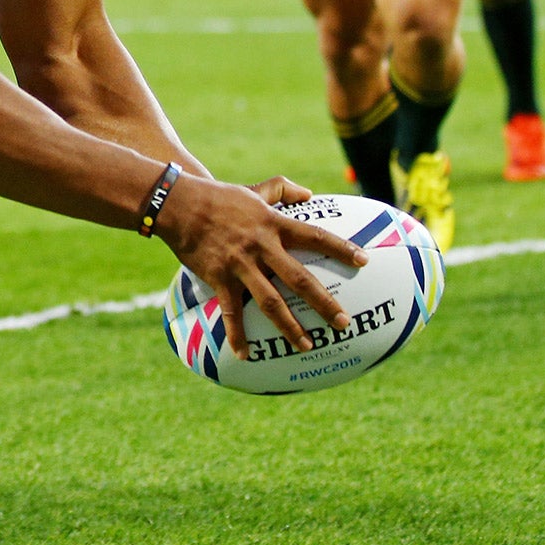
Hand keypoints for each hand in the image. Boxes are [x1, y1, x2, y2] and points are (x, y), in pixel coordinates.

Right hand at [155, 173, 365, 354]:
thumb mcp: (254, 189)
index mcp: (273, 224)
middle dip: (324, 302)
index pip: (315, 237)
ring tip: (308, 345)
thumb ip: (282, 190)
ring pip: (270, 301)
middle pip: (299, 279)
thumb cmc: (219, 196)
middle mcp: (261, 247)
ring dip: (290, 326)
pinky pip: (231, 312)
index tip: (364, 261)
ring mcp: (240, 265)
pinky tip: (245, 355)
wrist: (179, 205)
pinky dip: (237, 335)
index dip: (341, 249)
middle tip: (344, 322)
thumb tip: (309, 194)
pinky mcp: (219, 278)